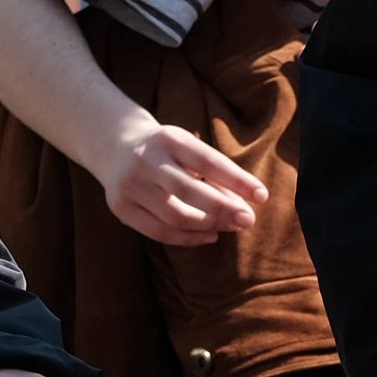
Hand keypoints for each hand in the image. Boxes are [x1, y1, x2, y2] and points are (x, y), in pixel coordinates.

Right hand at [101, 120, 267, 246]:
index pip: (209, 162)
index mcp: (169, 139)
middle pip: (190, 191)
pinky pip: (160, 232)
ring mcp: (130, 186)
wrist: (114, 145)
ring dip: (209, 225)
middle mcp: (146, 160)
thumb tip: (242, 208)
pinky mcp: (121, 208)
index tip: (261, 196)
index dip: (237, 180)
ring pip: (176, 216)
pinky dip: (189, 238)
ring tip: (229, 227)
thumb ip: (213, 175)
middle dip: (224, 208)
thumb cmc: (165, 150)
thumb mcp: (187, 149)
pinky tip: (209, 235)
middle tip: (248, 220)